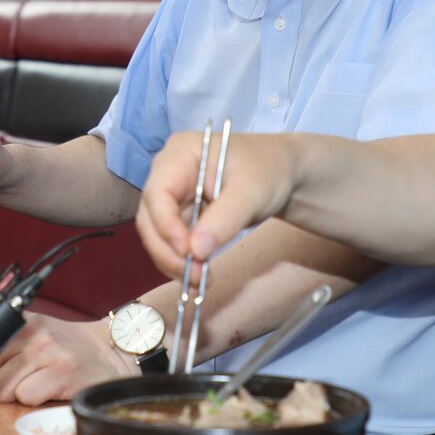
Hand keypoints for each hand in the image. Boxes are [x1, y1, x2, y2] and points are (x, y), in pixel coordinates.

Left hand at [0, 312, 137, 404]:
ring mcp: (47, 351)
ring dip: (14, 396)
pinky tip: (49, 389)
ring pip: (0, 389)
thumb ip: (3, 346)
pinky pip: (25, 397)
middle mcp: (31, 333)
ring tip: (35, 385)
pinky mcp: (62, 371)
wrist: (109, 351)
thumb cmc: (66, 349)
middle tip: (18, 383)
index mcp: (20, 321)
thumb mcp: (33, 335)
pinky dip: (34, 400)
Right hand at [137, 131, 300, 278]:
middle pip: (151, 217)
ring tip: (200, 281)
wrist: (282, 174)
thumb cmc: (268, 170)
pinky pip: (173, 242)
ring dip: (174, 261)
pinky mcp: (182, 215)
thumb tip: (196, 250)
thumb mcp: (252, 191)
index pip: (158, 192)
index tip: (187, 251)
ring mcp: (174, 195)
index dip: (165, 224)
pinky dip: (183, 261)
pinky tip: (199, 277)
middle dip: (168, 250)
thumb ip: (225, 218)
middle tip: (193, 275)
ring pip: (158, 235)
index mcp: (181, 153)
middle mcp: (169, 173)